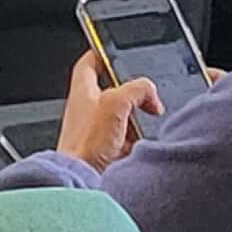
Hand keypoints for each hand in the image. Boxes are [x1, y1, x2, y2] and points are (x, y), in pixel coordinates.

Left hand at [55, 51, 162, 168]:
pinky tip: (137, 145)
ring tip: (141, 125)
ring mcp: (94, 130)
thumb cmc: (86, 143)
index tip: (115, 50)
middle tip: (143, 98)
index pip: (90, 62)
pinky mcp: (103, 151)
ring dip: (135, 121)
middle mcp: (86, 108)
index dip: (103, 53)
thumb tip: (150, 94)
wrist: (81, 181)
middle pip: (112, 91)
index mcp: (82, 90)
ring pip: (122, 117)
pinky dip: (134, 142)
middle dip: (132, 95)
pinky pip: (125, 140)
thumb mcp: (117, 103)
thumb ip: (137, 89)